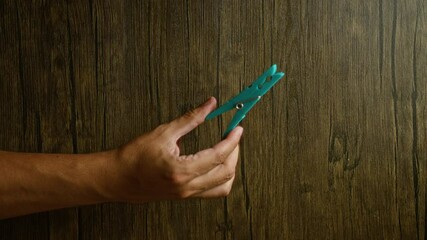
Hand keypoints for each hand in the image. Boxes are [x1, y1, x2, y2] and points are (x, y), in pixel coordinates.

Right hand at [111, 97, 242, 201]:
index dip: (232, 141)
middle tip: (233, 136)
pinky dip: (220, 177)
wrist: (117, 178)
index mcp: (181, 170)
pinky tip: (216, 163)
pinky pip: (212, 191)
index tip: (238, 129)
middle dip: (234, 152)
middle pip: (225, 173)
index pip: (218, 156)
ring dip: (230, 168)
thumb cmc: (134, 156)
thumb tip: (210, 105)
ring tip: (228, 151)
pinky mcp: (185, 196)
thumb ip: (190, 118)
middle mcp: (187, 186)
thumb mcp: (164, 133)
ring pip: (222, 187)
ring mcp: (187, 194)